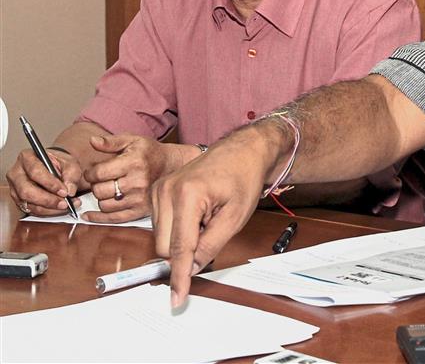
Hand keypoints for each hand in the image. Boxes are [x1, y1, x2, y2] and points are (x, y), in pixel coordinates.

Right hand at [6, 147, 82, 216]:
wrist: (55, 168)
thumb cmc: (59, 163)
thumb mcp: (70, 163)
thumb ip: (71, 175)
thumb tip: (69, 190)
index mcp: (27, 158)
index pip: (35, 171)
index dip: (50, 183)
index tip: (64, 191)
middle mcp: (17, 173)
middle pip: (27, 191)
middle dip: (48, 199)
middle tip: (65, 203)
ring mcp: (15, 188)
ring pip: (28, 203)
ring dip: (49, 208)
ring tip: (66, 206)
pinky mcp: (19, 200)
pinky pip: (31, 210)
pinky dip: (47, 212)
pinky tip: (59, 209)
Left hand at [82, 134, 187, 222]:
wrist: (173, 166)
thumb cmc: (150, 153)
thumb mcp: (132, 141)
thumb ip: (111, 142)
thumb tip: (92, 141)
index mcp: (133, 163)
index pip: (98, 173)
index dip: (89, 173)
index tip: (92, 172)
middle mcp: (137, 182)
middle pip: (100, 191)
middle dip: (95, 185)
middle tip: (101, 181)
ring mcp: (140, 198)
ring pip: (105, 205)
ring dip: (101, 198)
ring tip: (108, 190)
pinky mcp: (142, 210)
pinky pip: (115, 218)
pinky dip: (100, 218)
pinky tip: (90, 215)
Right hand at [151, 125, 277, 307]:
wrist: (240, 152)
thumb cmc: (242, 178)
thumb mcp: (235, 217)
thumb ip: (212, 245)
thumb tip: (192, 269)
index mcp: (187, 195)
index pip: (179, 247)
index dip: (179, 276)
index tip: (176, 298)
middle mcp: (166, 191)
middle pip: (165, 247)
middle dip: (187, 251)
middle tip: (213, 230)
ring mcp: (159, 190)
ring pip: (162, 239)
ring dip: (183, 239)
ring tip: (207, 217)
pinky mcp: (157, 192)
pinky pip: (161, 226)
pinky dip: (179, 229)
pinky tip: (197, 214)